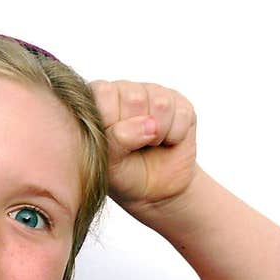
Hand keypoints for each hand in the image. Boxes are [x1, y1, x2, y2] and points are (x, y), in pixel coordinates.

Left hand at [89, 79, 198, 218]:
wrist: (154, 189)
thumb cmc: (123, 173)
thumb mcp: (109, 164)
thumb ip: (115, 141)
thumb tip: (146, 125)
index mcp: (98, 99)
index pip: (103, 93)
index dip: (111, 122)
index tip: (113, 144)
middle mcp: (124, 90)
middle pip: (134, 98)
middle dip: (135, 131)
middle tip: (133, 146)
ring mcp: (153, 92)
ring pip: (161, 104)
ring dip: (157, 135)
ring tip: (149, 144)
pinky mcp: (180, 103)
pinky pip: (181, 114)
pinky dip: (174, 136)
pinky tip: (166, 141)